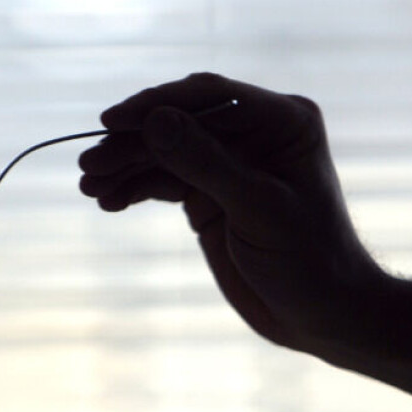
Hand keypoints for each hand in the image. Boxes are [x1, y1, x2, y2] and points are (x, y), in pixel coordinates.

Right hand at [79, 73, 386, 354]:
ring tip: (89, 186)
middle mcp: (254, 133)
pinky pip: (163, 180)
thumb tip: (153, 121)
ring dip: (125, 166)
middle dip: (133, 142)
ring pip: (164, 151)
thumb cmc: (309, 260)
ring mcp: (228, 162)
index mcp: (282, 120)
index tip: (112, 121)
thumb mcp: (257, 209)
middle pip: (179, 122)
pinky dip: (134, 188)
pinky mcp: (209, 194)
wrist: (322, 315)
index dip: (158, 103)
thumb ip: (205, 163)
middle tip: (89, 166)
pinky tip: (108, 200)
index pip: (210, 96)